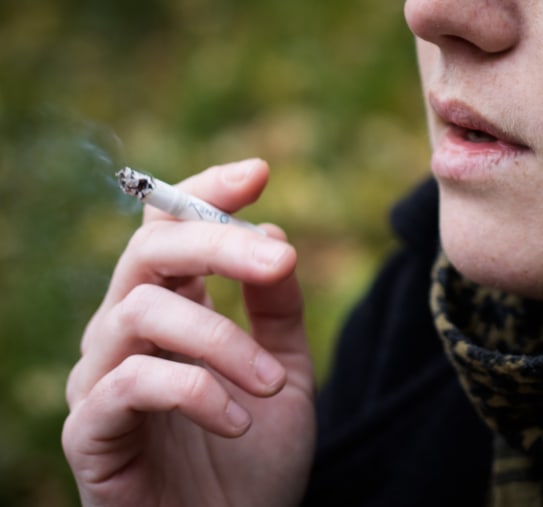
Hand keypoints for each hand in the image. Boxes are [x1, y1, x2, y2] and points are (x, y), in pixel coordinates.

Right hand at [62, 159, 315, 506]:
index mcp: (172, 311)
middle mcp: (127, 332)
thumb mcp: (286, 373)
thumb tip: (276, 235)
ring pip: (143, 311)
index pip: (169, 229)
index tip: (260, 172)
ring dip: (222, 340)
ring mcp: (101, 378)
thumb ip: (277, 309)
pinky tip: (239, 421)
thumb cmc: (253, 461)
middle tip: (283, 259)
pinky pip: (129, 383)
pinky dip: (196, 391)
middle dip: (219, 243)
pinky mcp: (89, 431)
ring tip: (274, 384)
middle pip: (150, 251)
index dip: (206, 191)